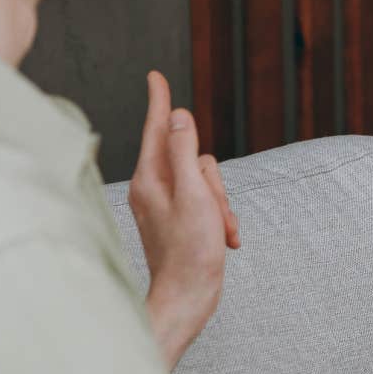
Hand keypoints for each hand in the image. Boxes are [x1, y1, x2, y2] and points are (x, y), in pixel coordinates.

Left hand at [130, 71, 240, 366]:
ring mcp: (166, 205)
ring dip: (221, 204)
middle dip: (214, 181)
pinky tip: (223, 240)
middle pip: (193, 158)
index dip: (160, 100)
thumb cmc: (189, 251)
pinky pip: (207, 202)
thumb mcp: (193, 195)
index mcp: (149, 179)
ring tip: (218, 231)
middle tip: (213, 210)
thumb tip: (178, 117)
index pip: (157, 128)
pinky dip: (220, 218)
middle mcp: (153, 188)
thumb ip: (184, 152)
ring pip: (206, 180)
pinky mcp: (180, 220)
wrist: (188, 298)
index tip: (155, 75)